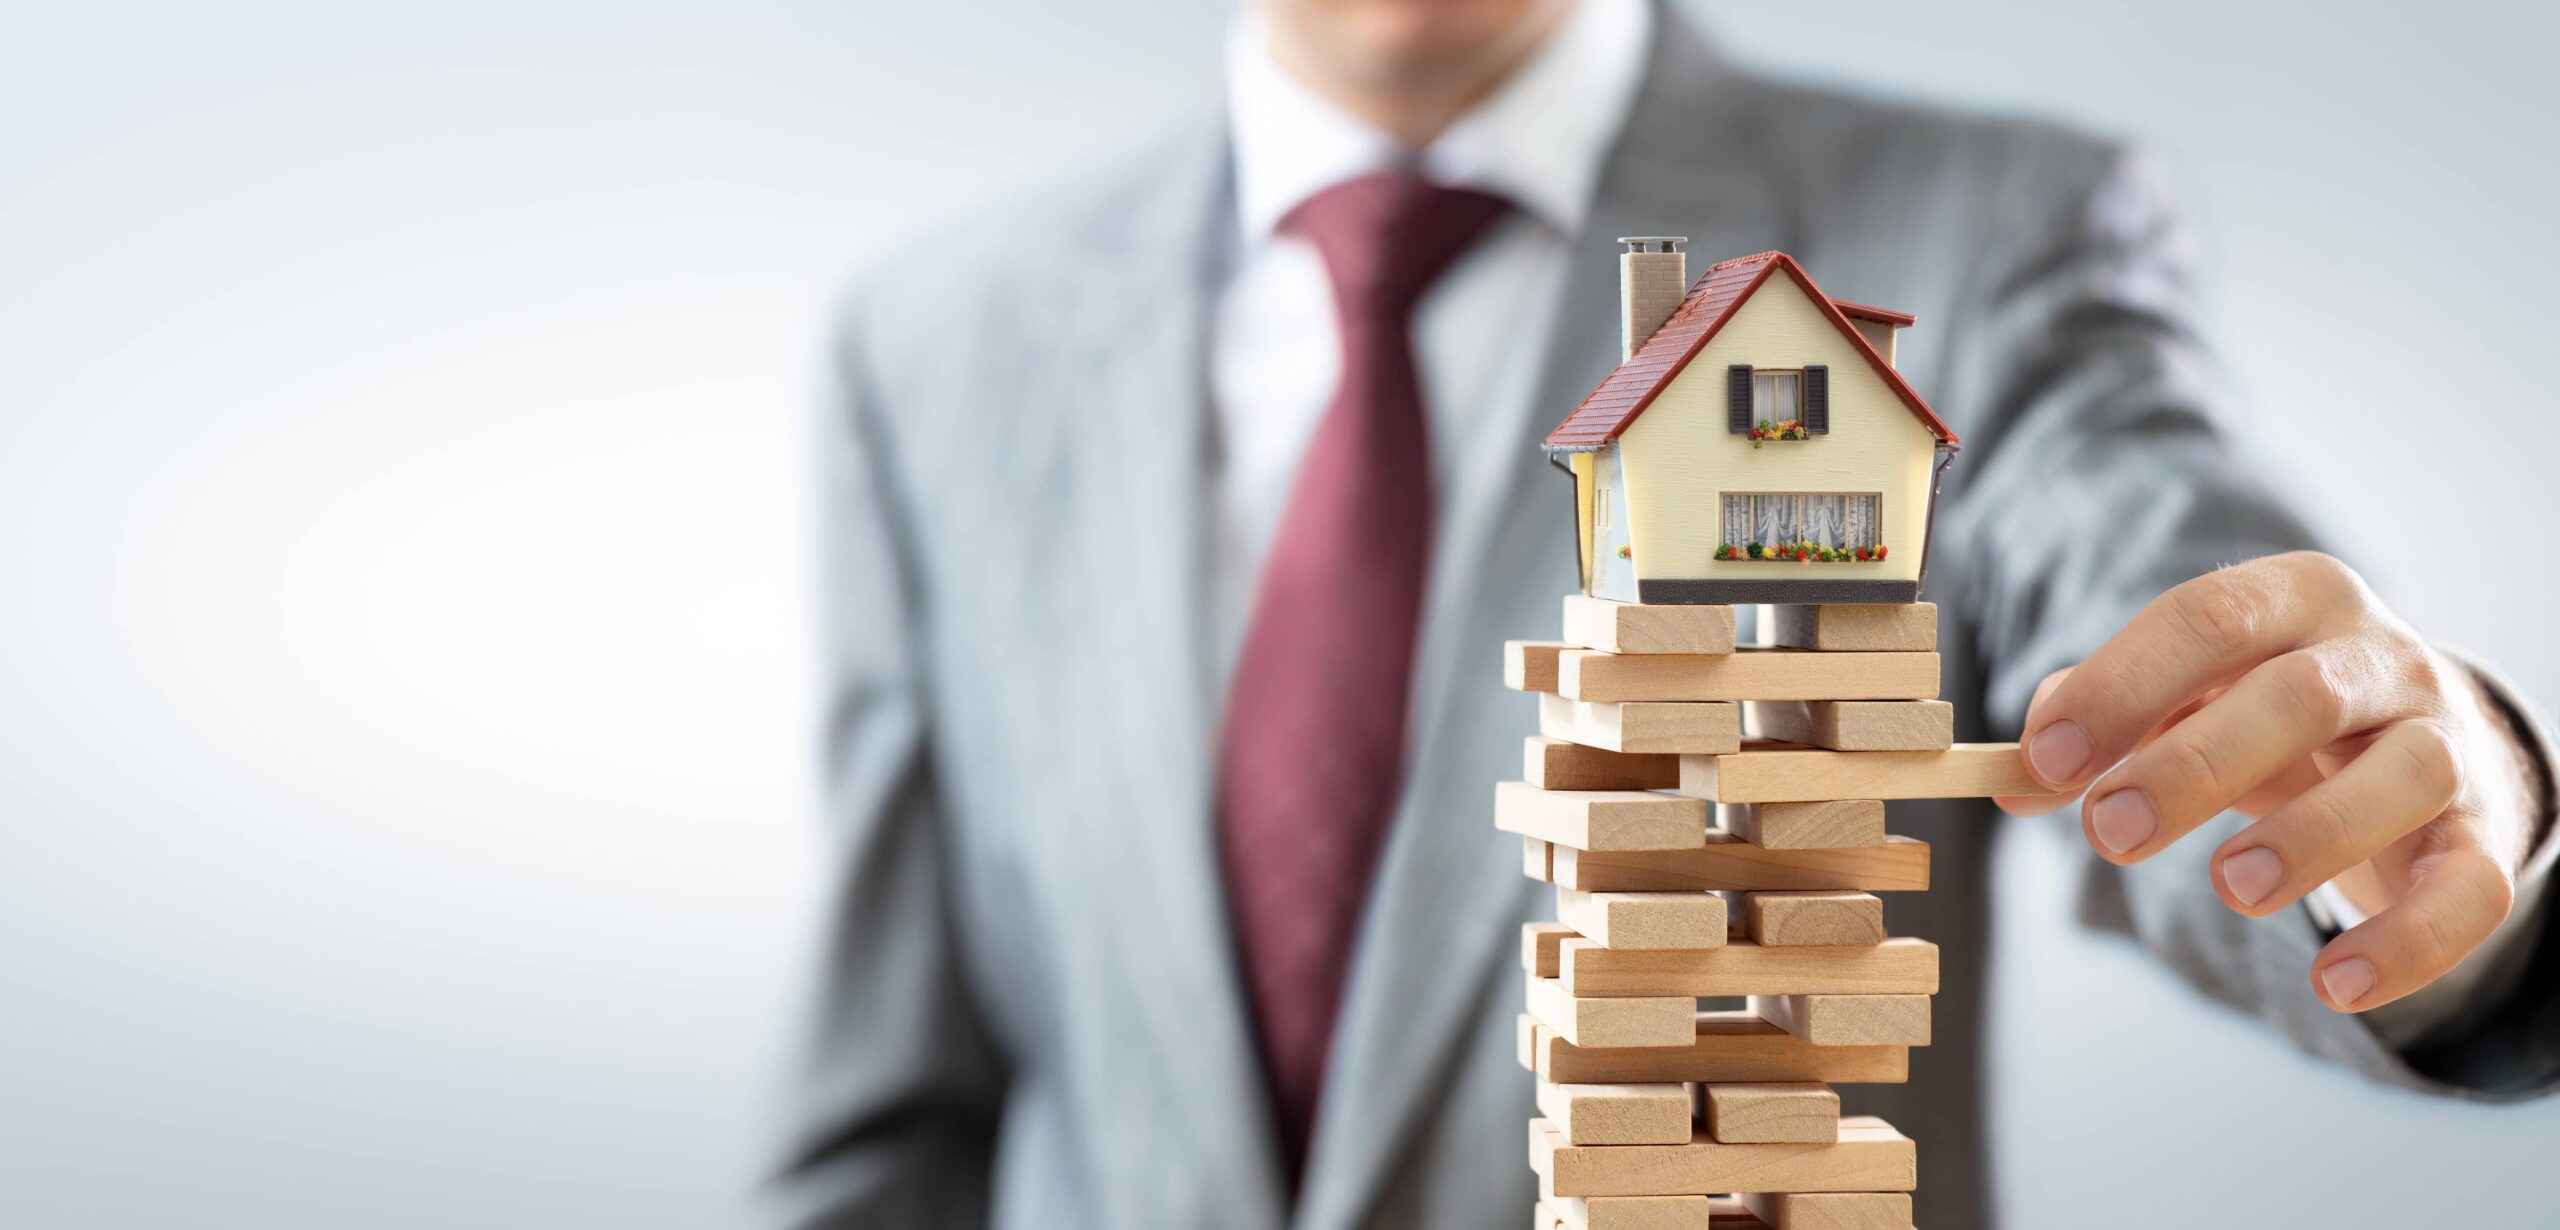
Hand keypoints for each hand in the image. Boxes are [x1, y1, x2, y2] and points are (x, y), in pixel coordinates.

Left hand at [1997, 552, 2544, 1013]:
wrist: (2420, 738)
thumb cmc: (2264, 712)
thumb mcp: (2182, 695)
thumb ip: (2095, 724)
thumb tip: (2013, 778)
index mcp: (2294, 600)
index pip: (2208, 616)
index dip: (2122, 685)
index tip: (2047, 757)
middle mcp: (2382, 658)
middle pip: (2299, 696)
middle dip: (2195, 764)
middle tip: (2110, 831)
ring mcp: (2446, 743)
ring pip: (2406, 776)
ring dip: (2312, 835)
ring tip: (2229, 888)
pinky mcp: (2486, 835)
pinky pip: (2470, 888)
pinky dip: (2408, 942)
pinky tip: (2333, 983)